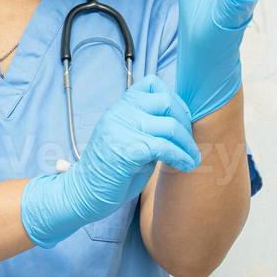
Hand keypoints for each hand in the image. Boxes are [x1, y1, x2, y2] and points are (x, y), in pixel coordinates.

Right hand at [21, 76, 200, 247]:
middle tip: (191, 145)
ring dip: (188, 145)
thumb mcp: (130, 137)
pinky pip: (165, 148)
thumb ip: (150, 125)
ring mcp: (123, 128)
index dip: (176, 101)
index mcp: (121, 105)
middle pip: (168, 102)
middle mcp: (121, 111)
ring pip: (171, 126)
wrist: (84, 192)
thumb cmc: (112, 169)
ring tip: (193, 159)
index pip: (154, 84)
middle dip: (186, 124)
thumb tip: (182, 123)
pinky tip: (186, 166)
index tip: (184, 122)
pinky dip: (181, 157)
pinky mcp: (128, 150)